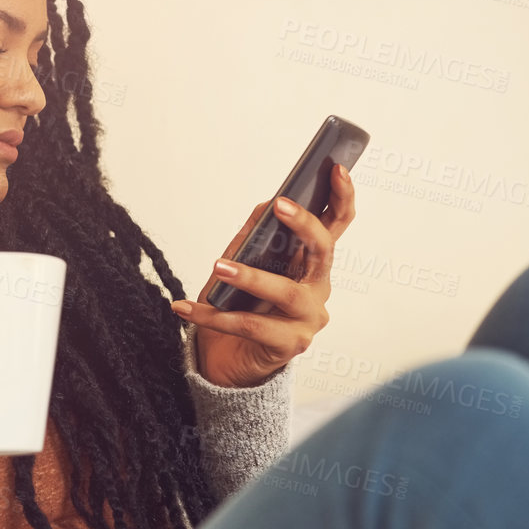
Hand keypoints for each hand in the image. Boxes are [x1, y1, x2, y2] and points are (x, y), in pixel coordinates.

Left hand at [170, 163, 357, 387]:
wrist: (227, 360)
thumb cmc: (239, 306)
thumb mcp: (244, 263)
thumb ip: (257, 235)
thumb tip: (267, 203)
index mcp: (311, 263)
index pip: (336, 225)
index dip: (342, 196)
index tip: (336, 168)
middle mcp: (318, 288)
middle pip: (323, 251)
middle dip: (304, 225)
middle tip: (279, 206)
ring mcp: (309, 319)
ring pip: (285, 291)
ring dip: (250, 277)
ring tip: (219, 266)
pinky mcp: (291, 346)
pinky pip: (251, 326)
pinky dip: (214, 316)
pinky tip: (185, 308)